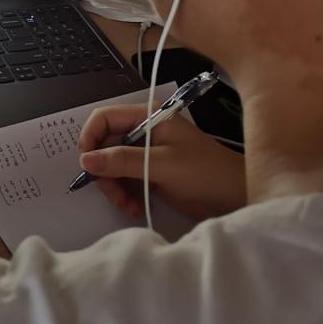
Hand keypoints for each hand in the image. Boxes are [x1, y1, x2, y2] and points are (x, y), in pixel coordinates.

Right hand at [78, 104, 245, 219]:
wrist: (237, 200)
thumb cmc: (206, 174)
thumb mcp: (163, 165)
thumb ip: (123, 161)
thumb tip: (85, 160)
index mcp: (148, 117)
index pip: (104, 118)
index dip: (91, 138)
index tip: (88, 165)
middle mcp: (144, 131)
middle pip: (105, 144)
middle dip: (104, 170)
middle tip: (113, 193)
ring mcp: (146, 153)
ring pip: (111, 165)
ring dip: (113, 186)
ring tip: (128, 205)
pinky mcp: (149, 172)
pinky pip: (123, 179)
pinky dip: (124, 193)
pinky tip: (134, 206)